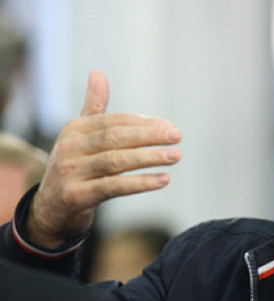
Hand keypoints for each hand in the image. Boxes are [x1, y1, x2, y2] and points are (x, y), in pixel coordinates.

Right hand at [25, 70, 181, 247]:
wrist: (50, 210)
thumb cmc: (74, 168)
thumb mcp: (80, 137)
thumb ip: (93, 107)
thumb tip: (98, 72)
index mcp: (74, 130)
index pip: (114, 121)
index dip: (143, 123)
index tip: (169, 127)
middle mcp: (70, 148)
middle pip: (115, 138)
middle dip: (149, 136)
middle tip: (177, 136)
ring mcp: (71, 173)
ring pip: (116, 161)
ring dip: (149, 157)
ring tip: (175, 155)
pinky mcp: (77, 197)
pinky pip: (114, 187)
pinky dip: (141, 183)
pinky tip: (164, 179)